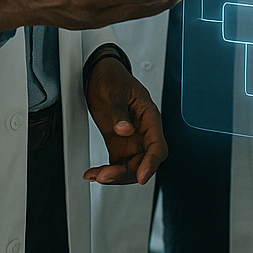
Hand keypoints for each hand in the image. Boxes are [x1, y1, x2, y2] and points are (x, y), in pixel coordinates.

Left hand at [83, 54, 166, 184]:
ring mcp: (131, 140)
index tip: (141, 177)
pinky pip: (117, 164)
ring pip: (130, 167)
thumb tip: (125, 130)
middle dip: (127, 173)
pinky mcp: (119, 145)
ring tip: (97, 175)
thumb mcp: (115, 91)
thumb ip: (120, 111)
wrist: (99, 76)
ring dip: (115, 176)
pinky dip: (106, 172)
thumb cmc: (113, 78)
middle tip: (106, 175)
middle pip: (144, 162)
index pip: (157, 146)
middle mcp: (143, 132)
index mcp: (149, 117)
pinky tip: (94, 173)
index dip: (151, 163)